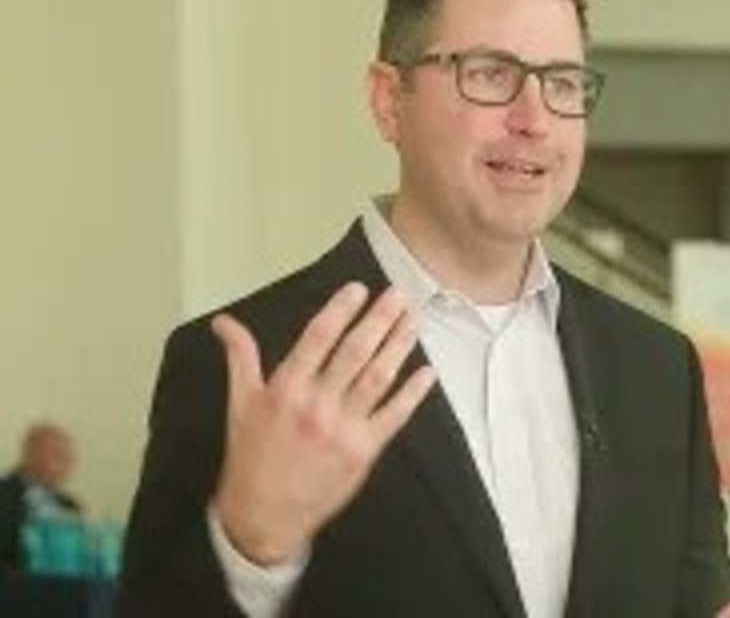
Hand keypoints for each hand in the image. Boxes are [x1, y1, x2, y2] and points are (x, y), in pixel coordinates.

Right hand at [211, 283, 435, 564]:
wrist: (262, 515)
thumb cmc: (251, 456)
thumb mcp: (240, 403)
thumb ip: (240, 357)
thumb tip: (225, 322)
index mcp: (285, 389)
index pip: (317, 338)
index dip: (340, 311)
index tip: (359, 289)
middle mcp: (316, 405)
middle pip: (355, 352)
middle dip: (380, 320)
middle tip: (399, 295)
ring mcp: (343, 429)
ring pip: (378, 378)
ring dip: (399, 347)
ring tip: (413, 321)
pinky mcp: (364, 451)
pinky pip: (394, 416)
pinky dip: (413, 394)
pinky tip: (428, 373)